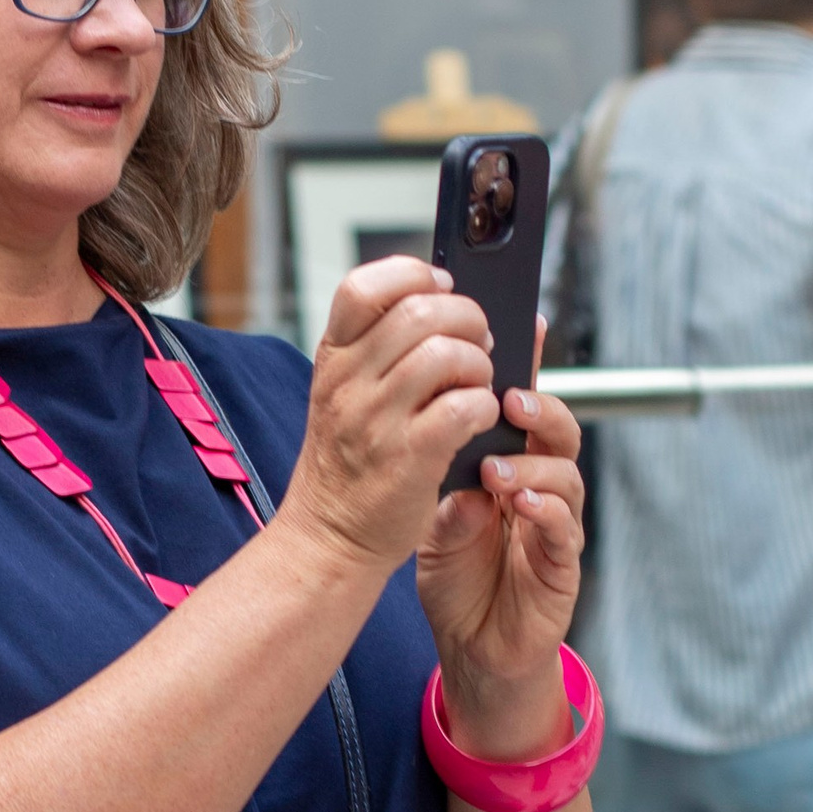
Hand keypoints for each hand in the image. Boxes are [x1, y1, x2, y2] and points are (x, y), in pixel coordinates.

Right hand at [276, 258, 503, 582]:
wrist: (328, 537)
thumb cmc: (349, 463)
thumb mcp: (345, 393)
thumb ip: (381, 347)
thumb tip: (443, 296)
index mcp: (334, 358)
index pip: (364, 285)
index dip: (414, 274)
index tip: (441, 289)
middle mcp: (350, 383)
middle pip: (420, 312)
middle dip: (467, 318)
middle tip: (478, 343)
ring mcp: (377, 420)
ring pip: (447, 355)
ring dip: (479, 365)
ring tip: (478, 384)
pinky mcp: (410, 458)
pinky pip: (464, 407)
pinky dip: (484, 406)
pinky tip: (479, 418)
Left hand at [417, 319, 585, 758]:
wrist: (467, 642)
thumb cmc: (454, 571)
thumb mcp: (433, 512)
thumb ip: (441, 473)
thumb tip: (449, 433)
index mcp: (508, 460)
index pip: (520, 405)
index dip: (524, 365)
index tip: (517, 329)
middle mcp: (539, 483)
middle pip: (556, 426)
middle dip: (538, 405)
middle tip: (507, 397)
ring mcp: (555, 521)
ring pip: (567, 472)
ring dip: (534, 463)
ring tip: (496, 468)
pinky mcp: (561, 563)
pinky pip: (564, 527)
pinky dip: (545, 509)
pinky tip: (518, 502)